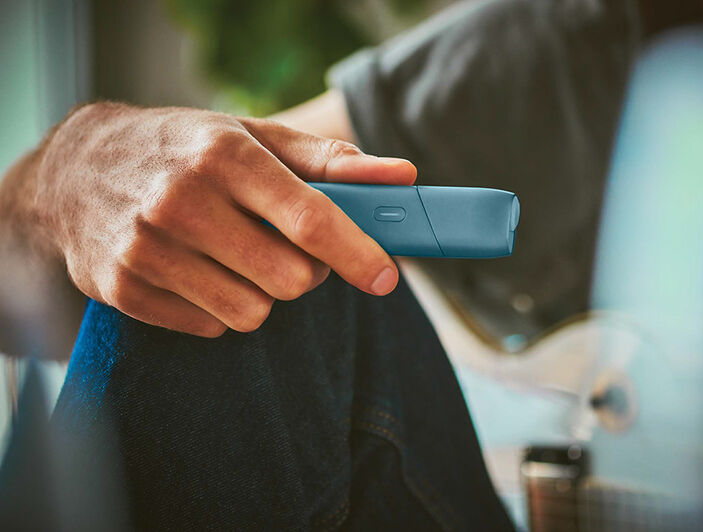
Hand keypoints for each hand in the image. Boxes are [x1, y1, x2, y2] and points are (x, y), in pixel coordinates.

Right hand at [36, 103, 415, 336]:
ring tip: (235, 257)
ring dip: (260, 293)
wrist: (77, 167)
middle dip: (304, 273)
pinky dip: (217, 307)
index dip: (357, 254)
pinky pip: (210, 327)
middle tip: (287, 249)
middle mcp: (183, 200)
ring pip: (251, 312)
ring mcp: (146, 248)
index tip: (385, 277)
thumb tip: (402, 178)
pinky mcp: (122, 287)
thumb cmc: (186, 149)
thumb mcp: (254, 137)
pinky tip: (196, 270)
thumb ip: (331, 161)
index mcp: (226, 155)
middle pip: (289, 279)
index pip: (310, 218)